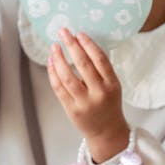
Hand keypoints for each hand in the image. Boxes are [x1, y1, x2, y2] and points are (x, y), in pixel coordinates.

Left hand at [47, 29, 129, 160]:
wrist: (107, 132)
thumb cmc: (109, 104)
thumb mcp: (113, 86)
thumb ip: (101, 70)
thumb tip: (81, 45)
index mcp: (112, 85)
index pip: (100, 60)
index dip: (89, 45)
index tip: (79, 33)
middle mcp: (99, 93)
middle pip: (83, 65)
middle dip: (72, 45)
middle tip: (63, 32)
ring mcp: (84, 102)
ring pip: (68, 76)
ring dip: (59, 58)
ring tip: (54, 47)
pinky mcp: (72, 110)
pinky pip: (59, 88)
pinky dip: (53, 73)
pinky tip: (51, 62)